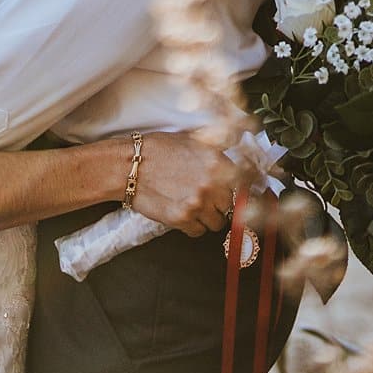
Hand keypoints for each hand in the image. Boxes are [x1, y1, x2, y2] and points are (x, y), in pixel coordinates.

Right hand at [127, 132, 243, 237]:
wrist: (129, 165)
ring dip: (207, 217)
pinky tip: (183, 214)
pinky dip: (192, 226)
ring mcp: (198, 202)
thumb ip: (215, 151)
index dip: (237, 189)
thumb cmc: (156, 150)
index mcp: (217, 161)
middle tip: (205, 198)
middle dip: (219, 203)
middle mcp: (212, 183)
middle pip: (230, 205)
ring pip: (217, 222)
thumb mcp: (191, 140)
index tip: (231, 193)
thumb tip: (237, 154)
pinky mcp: (183, 218)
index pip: (244, 184)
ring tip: (193, 208)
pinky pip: (198, 232)